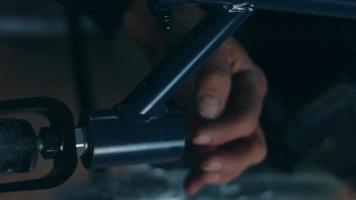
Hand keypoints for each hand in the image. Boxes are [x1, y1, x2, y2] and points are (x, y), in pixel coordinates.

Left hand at [183, 38, 267, 194]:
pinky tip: (191, 183)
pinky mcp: (208, 131)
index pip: (247, 117)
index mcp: (251, 85)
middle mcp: (243, 108)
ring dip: (217, 171)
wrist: (170, 40)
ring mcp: (226, 122)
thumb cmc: (191, 37)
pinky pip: (214, 156)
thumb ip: (213, 76)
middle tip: (204, 165)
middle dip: (229, 159)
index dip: (225, 131)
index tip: (197, 136)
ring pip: (235, 157)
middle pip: (251, 145)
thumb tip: (210, 110)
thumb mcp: (207, 48)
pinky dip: (204, 172)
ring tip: (195, 180)